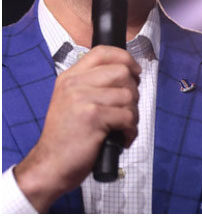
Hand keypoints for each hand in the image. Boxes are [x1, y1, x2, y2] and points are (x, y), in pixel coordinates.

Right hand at [13, 45, 140, 211]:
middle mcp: (75, 84)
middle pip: (122, 72)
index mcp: (70, 77)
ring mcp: (82, 99)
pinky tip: (122, 138)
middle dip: (133, 92)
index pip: (103, 52)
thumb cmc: (68, 137)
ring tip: (123, 127)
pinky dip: (131, 130)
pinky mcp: (92, 116)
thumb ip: (93, 84)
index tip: (135, 72)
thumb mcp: (73, 102)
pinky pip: (128, 116)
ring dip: (133, 115)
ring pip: (129, 95)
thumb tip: (129, 73)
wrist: (50, 166)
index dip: (125, 58)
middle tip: (127, 109)